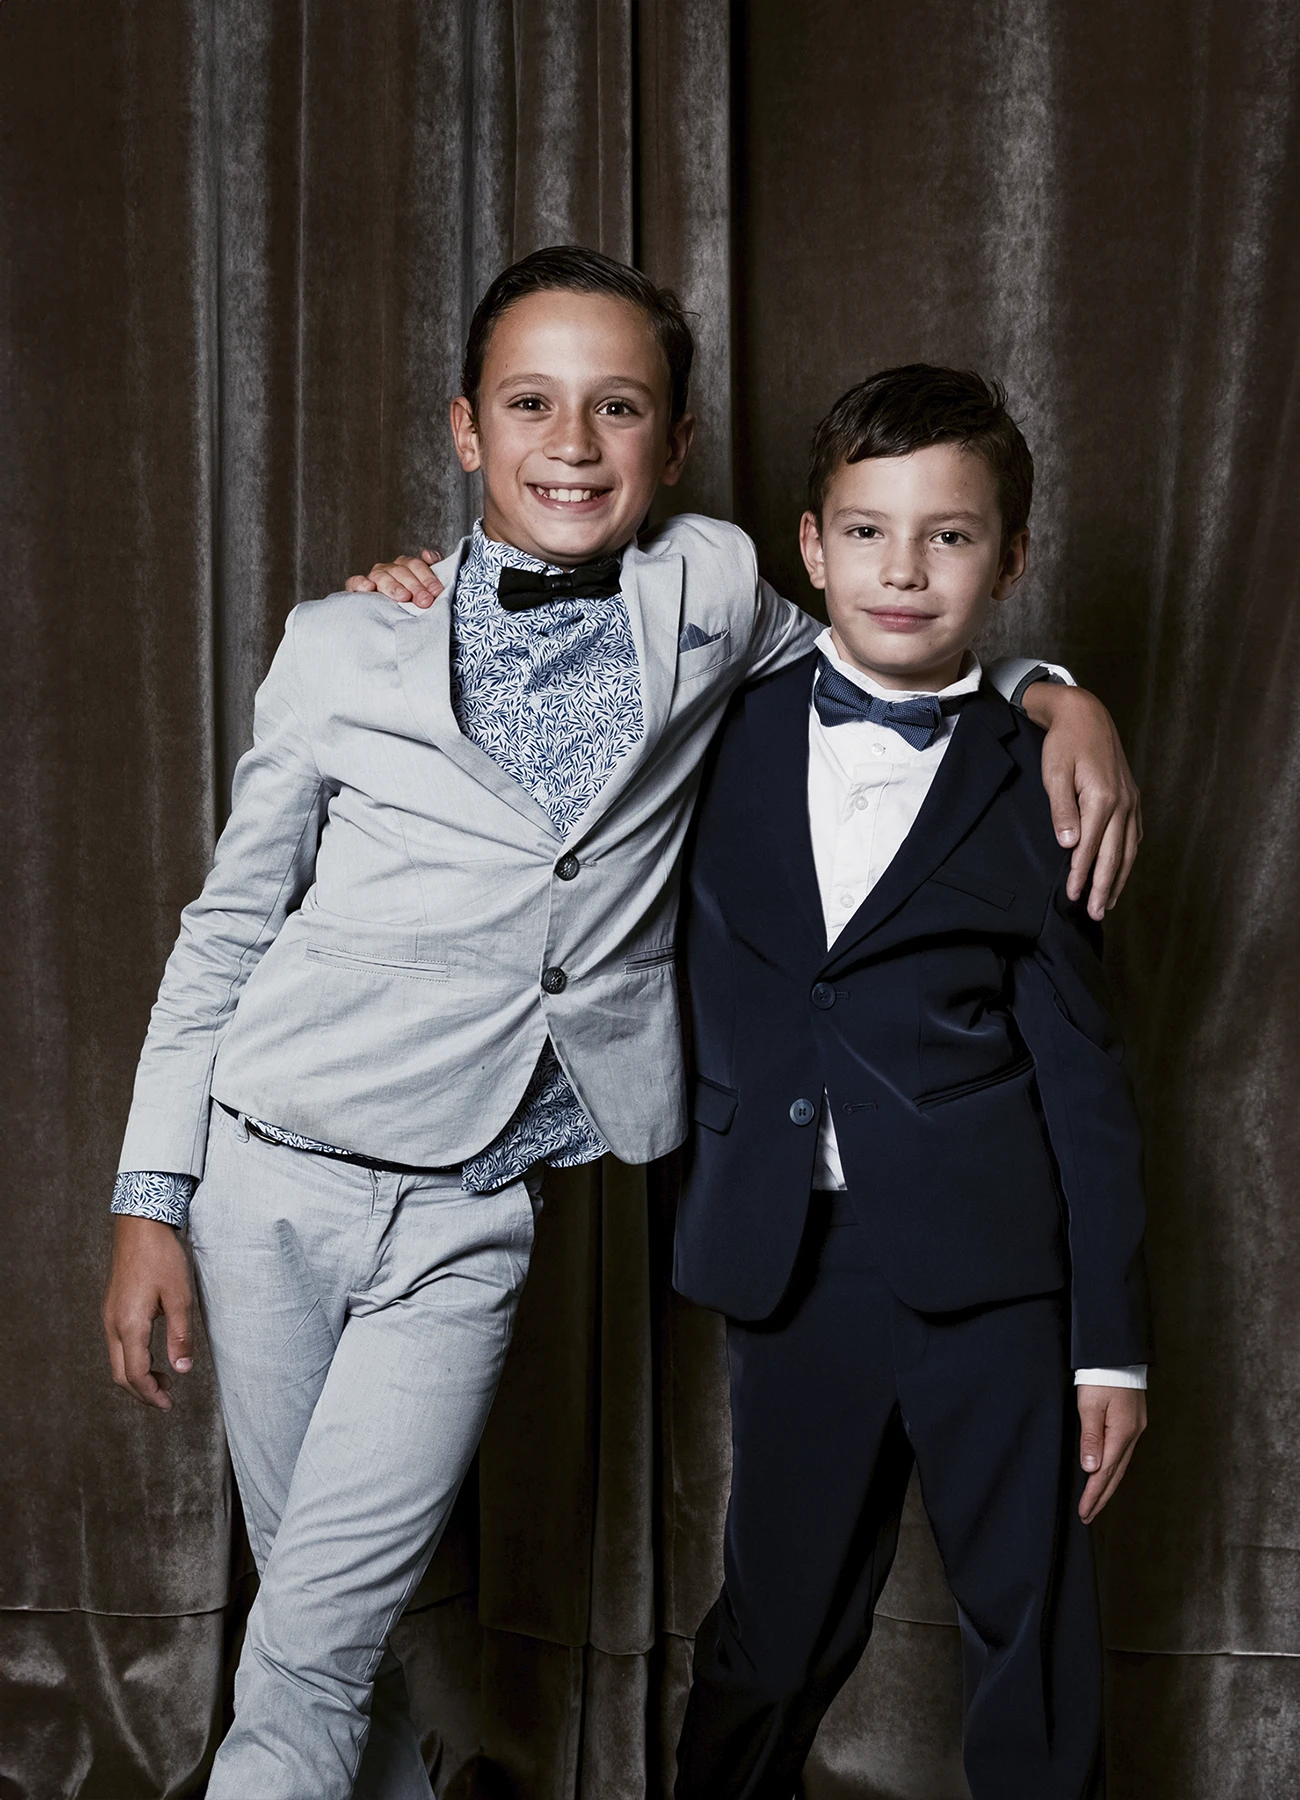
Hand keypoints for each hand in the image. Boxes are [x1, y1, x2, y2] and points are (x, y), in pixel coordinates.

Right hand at [102, 1216, 195, 1410]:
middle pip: (121, 1374)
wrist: (140, 1225)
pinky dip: (132, 1359)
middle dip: (142, 1392)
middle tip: (166, 1400)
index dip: (152, 1394)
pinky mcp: (112, 1308)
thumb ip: (180, 1335)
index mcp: (129, 1325)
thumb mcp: (179, 1297)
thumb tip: (182, 1369)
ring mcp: (109, 1316)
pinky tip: (152, 1355)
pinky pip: (117, 1344)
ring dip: (137, 1376)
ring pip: (116, 1360)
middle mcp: (113, 1324)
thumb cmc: (162, 1257)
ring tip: (163, 1379)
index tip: (169, 1404)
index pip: (135, 1374)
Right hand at [344, 548, 444, 607]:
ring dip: (393, 586)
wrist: (388, 623)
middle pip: (401, 571)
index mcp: (405, 566)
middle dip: (415, 586)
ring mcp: (373, 578)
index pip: (416, 565)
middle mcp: (389, 570)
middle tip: (425, 601)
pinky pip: (355, 582)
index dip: (427, 577)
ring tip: (403, 597)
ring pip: (382, 576)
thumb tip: (430, 556)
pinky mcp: (356, 588)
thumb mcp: (425, 590)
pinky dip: (361, 583)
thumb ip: (431, 572)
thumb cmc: (411, 605)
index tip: (437, 592)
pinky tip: (369, 588)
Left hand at [1021, 683, 1141, 919]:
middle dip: (1105, 888)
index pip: (1090, 848)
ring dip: (1120, 878)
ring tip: (1110, 903)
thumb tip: (1069, 845)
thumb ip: (1062, 810)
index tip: (1073, 897)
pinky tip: (1122, 870)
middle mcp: (1123, 803)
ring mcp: (1132, 801)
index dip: (1082, 875)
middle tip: (1097, 914)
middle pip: (1114, 855)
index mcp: (1102, 799)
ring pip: (1128, 849)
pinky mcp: (1133, 798)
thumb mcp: (1054, 774)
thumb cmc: (1064, 743)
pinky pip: (1135, 835)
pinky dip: (1129, 857)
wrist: (1086, 714)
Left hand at [1076, 1384, 1146, 1523]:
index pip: (1105, 1472)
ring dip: (1108, 1485)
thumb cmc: (1101, 1375)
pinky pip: (1122, 1453)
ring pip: (1121, 1465)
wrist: (1116, 1353)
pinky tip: (1107, 1473)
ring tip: (1096, 1501)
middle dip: (1101, 1496)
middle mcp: (1132, 1434)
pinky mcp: (1133, 1422)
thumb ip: (1091, 1437)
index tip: (1084, 1512)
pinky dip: (1113, 1468)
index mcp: (1122, 1433)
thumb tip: (1091, 1469)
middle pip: (1116, 1474)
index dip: (1094, 1494)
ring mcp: (1135, 1429)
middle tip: (1088, 1515)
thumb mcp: (1090, 1405)